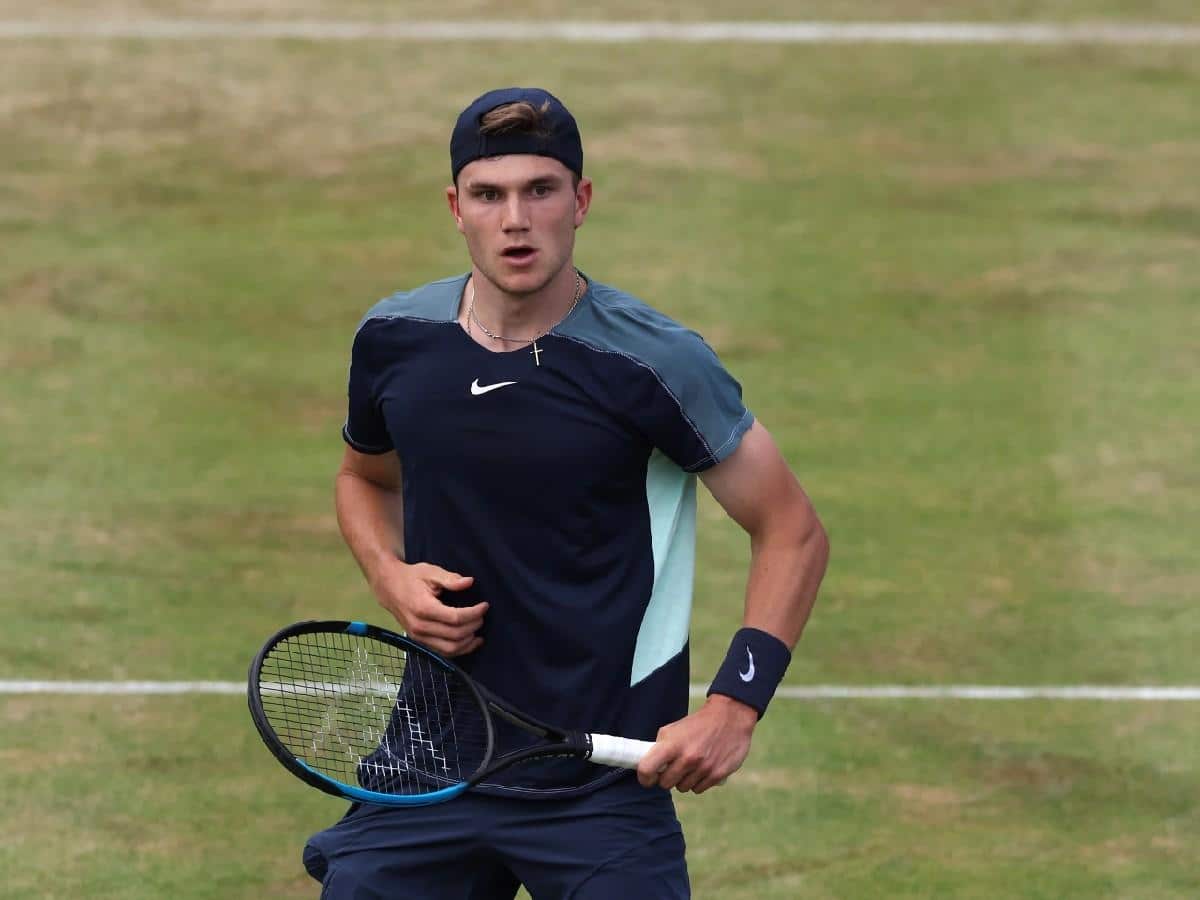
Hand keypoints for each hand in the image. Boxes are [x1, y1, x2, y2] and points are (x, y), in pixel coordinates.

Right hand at [369, 560, 486, 656]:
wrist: (389, 587)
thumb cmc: (411, 577)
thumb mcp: (430, 572)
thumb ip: (450, 579)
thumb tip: (469, 582)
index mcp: (424, 608)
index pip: (456, 618)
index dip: (474, 613)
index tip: (484, 606)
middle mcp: (420, 626)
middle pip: (455, 635)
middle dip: (473, 626)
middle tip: (482, 616)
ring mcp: (419, 636)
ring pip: (449, 649)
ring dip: (468, 643)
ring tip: (479, 632)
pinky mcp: (419, 641)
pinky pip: (442, 652)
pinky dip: (458, 650)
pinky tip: (469, 643)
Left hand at [636, 694, 757, 793]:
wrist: (730, 718)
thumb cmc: (697, 724)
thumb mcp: (673, 729)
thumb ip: (660, 747)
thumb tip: (647, 765)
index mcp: (672, 744)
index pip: (647, 769)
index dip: (644, 777)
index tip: (647, 778)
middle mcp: (687, 758)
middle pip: (665, 784)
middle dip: (666, 778)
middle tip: (672, 768)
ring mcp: (703, 768)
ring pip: (682, 787)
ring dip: (683, 780)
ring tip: (690, 765)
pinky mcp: (717, 775)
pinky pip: (698, 789)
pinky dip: (698, 782)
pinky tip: (702, 768)